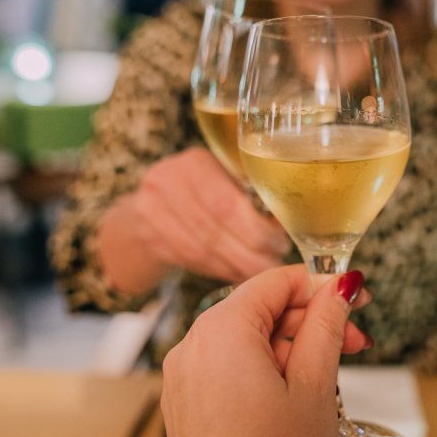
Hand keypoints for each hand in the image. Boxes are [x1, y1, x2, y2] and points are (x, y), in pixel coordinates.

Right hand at [132, 147, 289, 280]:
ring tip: (259, 272)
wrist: (145, 208)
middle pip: (215, 229)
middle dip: (250, 252)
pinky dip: (218, 270)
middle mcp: (167, 182)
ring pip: (202, 250)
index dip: (256, 230)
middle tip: (273, 265)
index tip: (279, 243)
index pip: (227, 204)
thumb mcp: (220, 176)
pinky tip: (236, 273)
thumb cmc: (198, 191)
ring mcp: (151, 211)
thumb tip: (291, 218)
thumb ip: (248, 191)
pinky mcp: (147, 238)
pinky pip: (190, 260)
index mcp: (194, 162)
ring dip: (236, 265)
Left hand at [161, 264, 369, 436]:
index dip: (321, 286)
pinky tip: (299, 407)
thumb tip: (339, 287)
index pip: (274, 282)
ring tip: (332, 387)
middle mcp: (190, 350)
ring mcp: (181, 386)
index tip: (360, 303)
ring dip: (293, 353)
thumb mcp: (317, 393)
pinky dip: (267, 377)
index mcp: (220, 333)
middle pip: (258, 311)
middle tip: (359, 349)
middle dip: (310, 323)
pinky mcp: (185, 416)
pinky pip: (229, 375)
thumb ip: (326, 329)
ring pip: (246, 345)